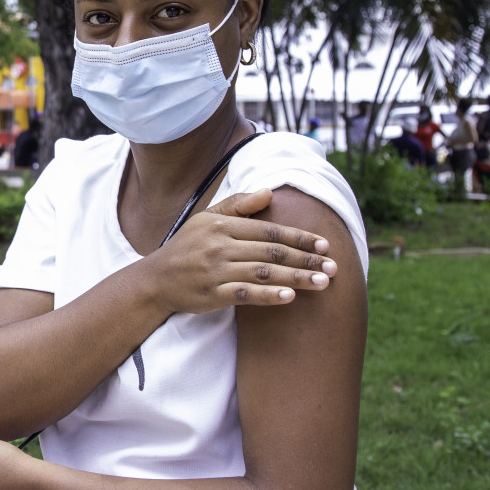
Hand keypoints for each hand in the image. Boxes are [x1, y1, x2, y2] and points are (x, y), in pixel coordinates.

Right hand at [146, 189, 336, 313]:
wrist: (155, 280)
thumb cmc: (186, 247)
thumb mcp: (206, 219)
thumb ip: (237, 205)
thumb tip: (269, 193)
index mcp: (220, 225)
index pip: (268, 230)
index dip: (299, 237)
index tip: (324, 245)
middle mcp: (218, 246)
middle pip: (271, 252)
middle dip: (306, 259)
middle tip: (333, 267)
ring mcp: (215, 271)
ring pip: (264, 272)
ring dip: (296, 278)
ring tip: (323, 283)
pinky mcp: (212, 294)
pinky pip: (245, 294)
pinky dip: (268, 295)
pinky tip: (290, 297)